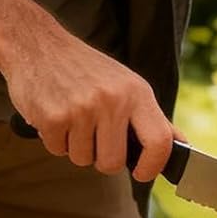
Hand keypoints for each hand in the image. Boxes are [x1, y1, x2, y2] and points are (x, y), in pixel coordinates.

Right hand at [2, 24, 177, 180]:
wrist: (36, 44)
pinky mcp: (53, 117)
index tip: (142, 173)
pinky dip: (54, 140)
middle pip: (113, 163)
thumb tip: (180, 144)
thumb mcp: (126, 84)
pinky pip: (58, 151)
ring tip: (71, 118)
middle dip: (101, 159)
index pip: (159, 141)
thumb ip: (150, 117)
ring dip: (75, 147)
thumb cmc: (85, 69)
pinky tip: (54, 114)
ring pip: (83, 160)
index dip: (153, 166)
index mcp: (136, 92)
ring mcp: (82, 109)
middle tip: (93, 138)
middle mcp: (113, 100)